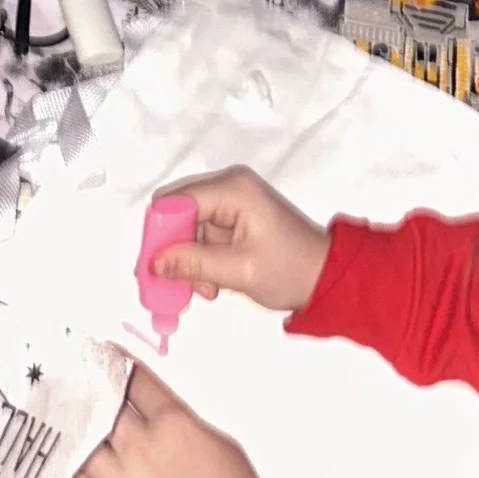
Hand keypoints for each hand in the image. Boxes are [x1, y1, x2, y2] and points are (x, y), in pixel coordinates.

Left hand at [68, 364, 267, 477]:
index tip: (105, 357)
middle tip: (77, 378)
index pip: (135, 381)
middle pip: (102, 406)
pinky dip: (69, 468)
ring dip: (73, 427)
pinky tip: (66, 457)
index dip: (116, 364)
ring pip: (81, 441)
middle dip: (90, 390)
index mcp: (175, 426)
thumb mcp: (222, 447)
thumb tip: (158, 416)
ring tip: (64, 415)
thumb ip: (183, 426)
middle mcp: (142, 450)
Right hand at [153, 166, 331, 313]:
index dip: (159, 235)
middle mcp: (229, 186)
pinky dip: (200, 260)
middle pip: (177, 212)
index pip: (175, 202)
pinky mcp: (233, 217)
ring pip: (186, 227)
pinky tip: (210, 284)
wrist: (327, 277)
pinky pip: (201, 235)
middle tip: (171, 285)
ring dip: (188, 261)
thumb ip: (193, 264)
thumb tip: (153, 263)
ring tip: (203, 291)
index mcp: (233, 189)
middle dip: (172, 250)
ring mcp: (231, 201)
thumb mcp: (239, 270)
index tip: (151, 270)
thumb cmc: (291, 270)